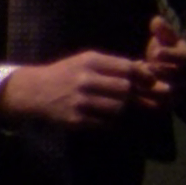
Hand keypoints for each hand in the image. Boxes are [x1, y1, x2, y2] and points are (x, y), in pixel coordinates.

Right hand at [0, 50, 144, 128]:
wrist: (36, 91)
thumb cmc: (67, 73)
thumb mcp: (86, 61)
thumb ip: (114, 65)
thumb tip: (145, 70)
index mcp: (90, 61)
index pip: (126, 68)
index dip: (143, 76)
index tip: (149, 82)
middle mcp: (85, 80)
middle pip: (125, 89)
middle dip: (133, 93)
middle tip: (134, 96)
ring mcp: (80, 101)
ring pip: (118, 108)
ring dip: (124, 109)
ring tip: (120, 106)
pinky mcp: (77, 119)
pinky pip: (106, 123)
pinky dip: (112, 121)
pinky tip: (108, 116)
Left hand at [134, 13, 185, 111]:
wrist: (184, 75)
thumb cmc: (171, 51)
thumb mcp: (170, 39)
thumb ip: (164, 31)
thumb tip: (156, 21)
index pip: (184, 58)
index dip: (170, 56)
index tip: (156, 53)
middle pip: (176, 78)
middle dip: (159, 73)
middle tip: (143, 68)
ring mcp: (178, 95)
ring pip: (166, 95)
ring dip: (148, 89)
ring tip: (133, 81)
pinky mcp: (166, 106)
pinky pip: (156, 106)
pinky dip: (142, 101)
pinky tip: (129, 93)